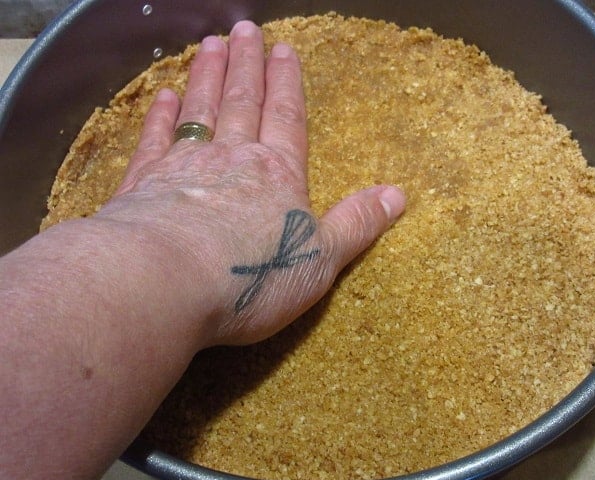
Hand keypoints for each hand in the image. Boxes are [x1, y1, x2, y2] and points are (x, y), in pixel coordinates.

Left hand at [97, 21, 405, 346]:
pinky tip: (164, 96)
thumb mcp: (320, 258)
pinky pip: (155, 139)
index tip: (284, 50)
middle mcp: (231, 160)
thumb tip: (399, 195)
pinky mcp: (142, 184)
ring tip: (211, 45)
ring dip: (207, 77)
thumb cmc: (250, 275)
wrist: (164, 283)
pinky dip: (161, 116)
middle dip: (246, 66)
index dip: (286, 84)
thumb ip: (356, 224)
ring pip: (200, 111)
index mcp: (278, 174)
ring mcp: (184, 167)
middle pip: (242, 103)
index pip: (286, 118)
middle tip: (245, 30)